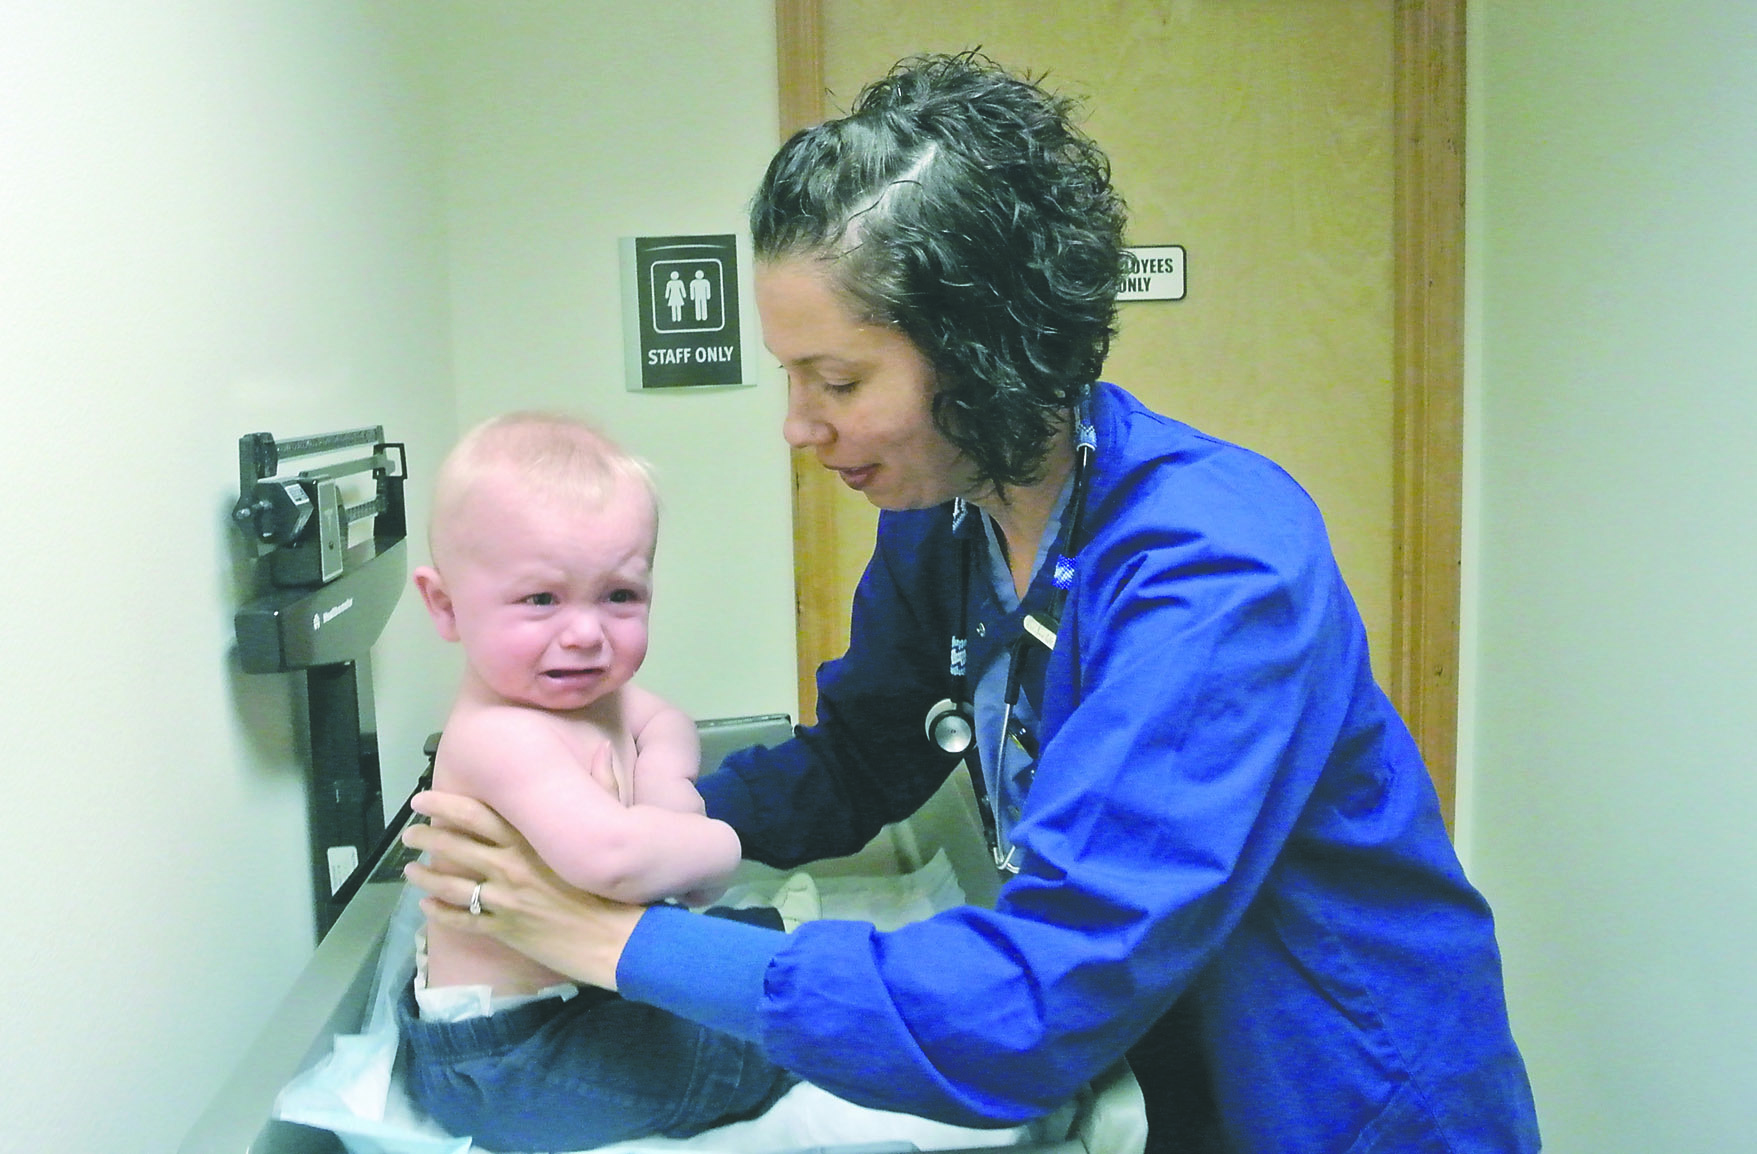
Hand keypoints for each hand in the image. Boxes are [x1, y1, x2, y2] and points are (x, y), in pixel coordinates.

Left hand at [401, 790, 645, 989]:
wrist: (620, 941)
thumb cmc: (617, 886)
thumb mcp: (612, 829)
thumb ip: (605, 785)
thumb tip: (604, 748)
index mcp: (530, 841)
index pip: (477, 816)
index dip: (445, 805)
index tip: (421, 799)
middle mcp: (510, 868)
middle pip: (457, 847)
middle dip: (427, 838)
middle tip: (409, 834)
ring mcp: (504, 902)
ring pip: (452, 885)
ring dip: (425, 877)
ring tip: (409, 871)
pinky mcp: (505, 932)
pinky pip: (463, 921)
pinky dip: (440, 914)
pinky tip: (427, 908)